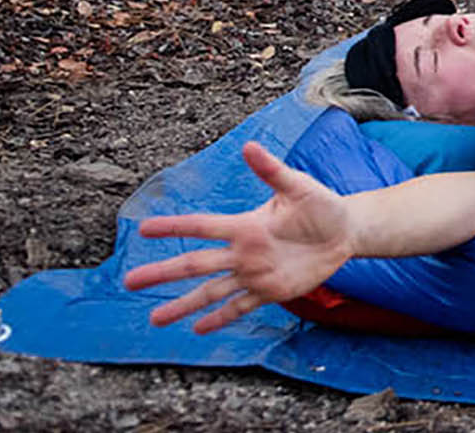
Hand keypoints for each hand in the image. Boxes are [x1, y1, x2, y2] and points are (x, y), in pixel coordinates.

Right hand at [122, 141, 354, 333]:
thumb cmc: (321, 205)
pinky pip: (240, 307)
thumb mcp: (299, 187)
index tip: (143, 228)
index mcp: (245, 225)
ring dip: (183, 304)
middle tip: (130, 281)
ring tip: (155, 319)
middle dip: (163, 272)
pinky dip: (220, 318)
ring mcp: (253, 274)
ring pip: (211, 291)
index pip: (202, 226)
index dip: (174, 227)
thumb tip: (249, 146)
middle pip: (196, 263)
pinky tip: (197, 329)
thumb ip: (272, 171)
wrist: (344, 232)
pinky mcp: (270, 291)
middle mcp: (242, 252)